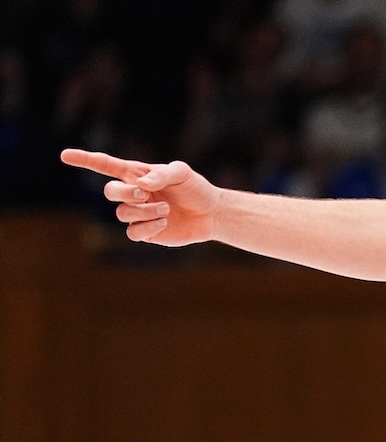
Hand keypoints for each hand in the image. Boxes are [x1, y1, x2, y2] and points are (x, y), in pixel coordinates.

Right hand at [59, 150, 219, 245]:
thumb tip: (142, 184)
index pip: (105, 165)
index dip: (85, 160)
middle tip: (145, 194)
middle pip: (109, 192)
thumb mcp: (182, 173)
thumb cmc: (195, 188)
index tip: (65, 156)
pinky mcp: (145, 232)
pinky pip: (131, 232)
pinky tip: (164, 223)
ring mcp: (137, 213)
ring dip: (143, 211)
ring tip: (166, 208)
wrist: (210, 213)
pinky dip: (147, 227)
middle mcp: (133, 193)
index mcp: (137, 174)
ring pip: (121, 214)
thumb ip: (162, 174)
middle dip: (124, 193)